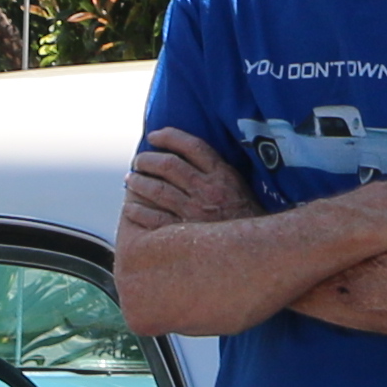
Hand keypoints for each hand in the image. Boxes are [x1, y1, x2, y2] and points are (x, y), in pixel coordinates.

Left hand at [126, 126, 262, 231]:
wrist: (255, 250)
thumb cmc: (246, 217)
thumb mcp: (237, 186)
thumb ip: (216, 171)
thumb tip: (188, 156)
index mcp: (222, 175)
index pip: (192, 146)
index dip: (170, 137)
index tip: (154, 136)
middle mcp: (207, 190)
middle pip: (169, 166)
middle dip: (148, 160)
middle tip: (138, 161)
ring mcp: (195, 212)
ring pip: (158, 190)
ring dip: (139, 183)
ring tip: (131, 179)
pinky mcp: (185, 233)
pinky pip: (154, 219)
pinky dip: (138, 211)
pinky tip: (130, 208)